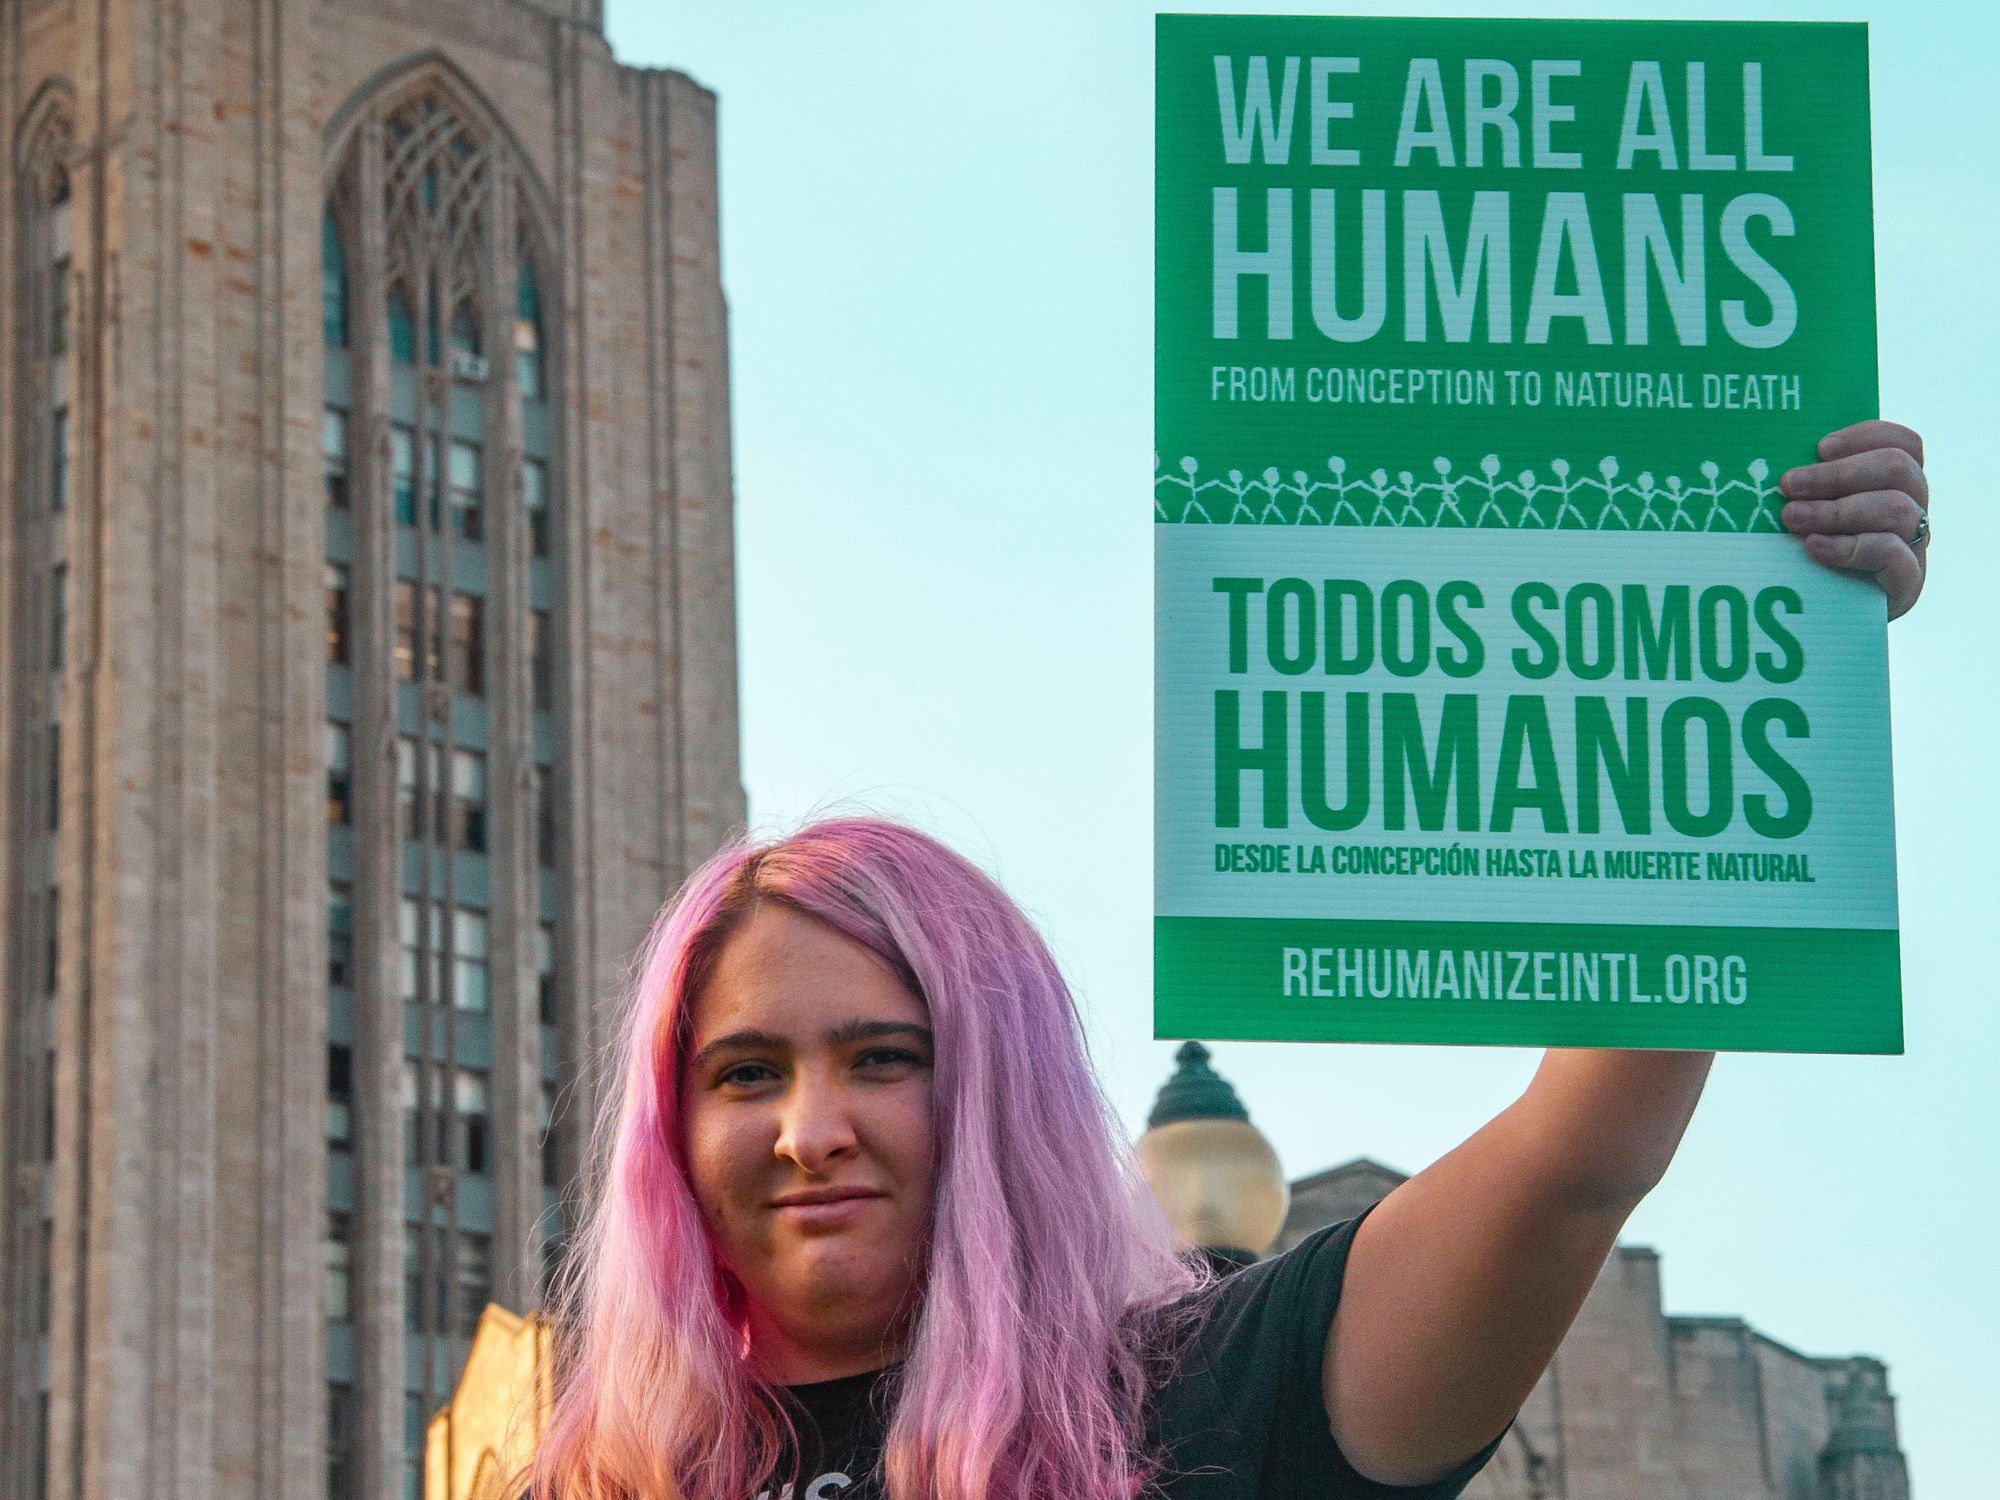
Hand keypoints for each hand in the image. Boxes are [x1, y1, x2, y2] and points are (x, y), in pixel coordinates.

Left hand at [1778, 420, 1928, 619]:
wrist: (1824, 620)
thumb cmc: (1809, 557)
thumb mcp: (1810, 515)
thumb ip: (1809, 487)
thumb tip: (1775, 461)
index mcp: (1895, 484)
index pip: (1903, 444)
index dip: (1866, 436)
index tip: (1820, 447)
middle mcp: (1913, 509)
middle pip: (1898, 469)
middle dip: (1838, 473)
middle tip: (1788, 485)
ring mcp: (1914, 545)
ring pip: (1895, 508)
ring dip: (1836, 510)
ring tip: (1791, 518)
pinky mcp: (1907, 582)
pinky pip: (1891, 553)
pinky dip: (1848, 546)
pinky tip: (1813, 547)